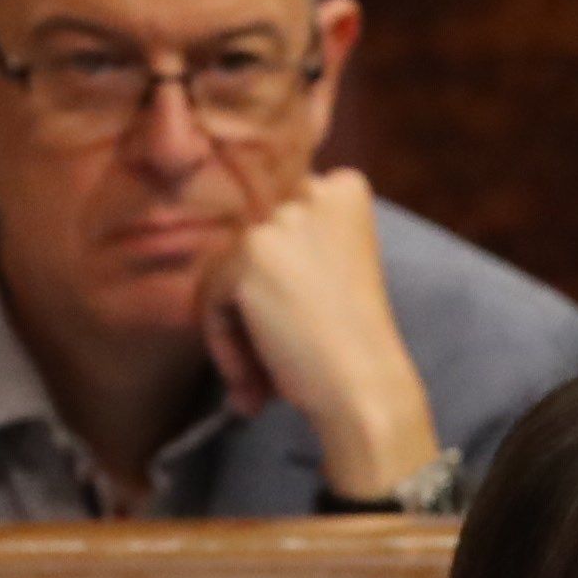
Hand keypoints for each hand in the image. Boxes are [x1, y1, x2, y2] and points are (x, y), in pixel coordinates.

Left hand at [207, 168, 442, 502]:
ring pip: (223, 270)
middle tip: (275, 361)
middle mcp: (312, 191)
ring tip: (261, 382)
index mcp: (347, 189)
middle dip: (251, 301)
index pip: (276, 211)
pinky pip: (210, 297)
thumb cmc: (355, 343)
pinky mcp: (250, 255)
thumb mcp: (337, 266)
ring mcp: (280, 221)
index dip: (278, 270)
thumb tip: (223, 236)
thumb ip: (293, 240)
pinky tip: (255, 381)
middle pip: (247, 243)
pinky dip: (225, 345)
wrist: (367, 389)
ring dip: (235, 330)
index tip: (298, 314)